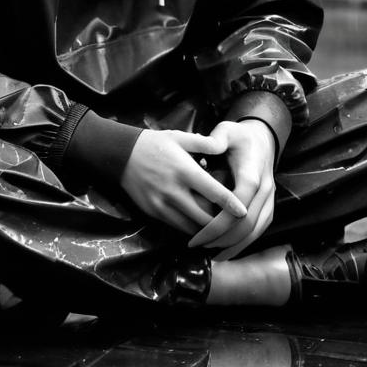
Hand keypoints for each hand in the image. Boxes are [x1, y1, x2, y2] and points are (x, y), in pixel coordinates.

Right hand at [121, 129, 247, 234]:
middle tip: (233, 223)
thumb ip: (203, 143)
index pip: (214, 193)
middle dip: (221, 223)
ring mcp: (162, 205)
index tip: (244, 212)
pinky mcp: (153, 213)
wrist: (121, 155)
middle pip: (205, 217)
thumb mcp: (179, 137)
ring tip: (219, 226)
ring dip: (206, 229)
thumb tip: (224, 146)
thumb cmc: (154, 144)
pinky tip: (199, 224)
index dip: (231, 205)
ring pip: (191, 227)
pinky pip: (177, 227)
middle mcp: (174, 191)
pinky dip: (190, 228)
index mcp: (184, 171)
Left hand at [188, 119, 275, 260]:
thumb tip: (205, 143)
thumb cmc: (239, 136)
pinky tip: (227, 250)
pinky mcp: (269, 205)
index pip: (237, 207)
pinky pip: (260, 229)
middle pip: (247, 224)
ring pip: (255, 230)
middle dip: (222, 240)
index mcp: (252, 173)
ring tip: (210, 253)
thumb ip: (216, 138)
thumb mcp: (227, 130)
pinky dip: (244, 242)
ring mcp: (270, 198)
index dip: (217, 225)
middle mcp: (264, 189)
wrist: (262, 139)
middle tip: (198, 246)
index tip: (196, 236)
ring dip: (233, 245)